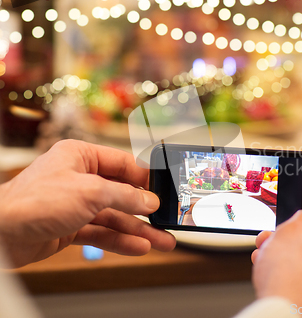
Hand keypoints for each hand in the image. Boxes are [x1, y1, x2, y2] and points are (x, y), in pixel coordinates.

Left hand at [0, 140, 175, 267]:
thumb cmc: (33, 202)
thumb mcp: (90, 192)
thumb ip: (125, 196)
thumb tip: (149, 201)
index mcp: (81, 157)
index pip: (123, 164)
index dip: (146, 179)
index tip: (165, 190)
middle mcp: (79, 178)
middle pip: (121, 194)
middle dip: (146, 210)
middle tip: (167, 219)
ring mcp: (75, 204)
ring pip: (114, 216)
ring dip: (138, 230)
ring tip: (162, 241)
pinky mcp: (70, 227)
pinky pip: (102, 232)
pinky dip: (120, 240)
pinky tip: (138, 247)